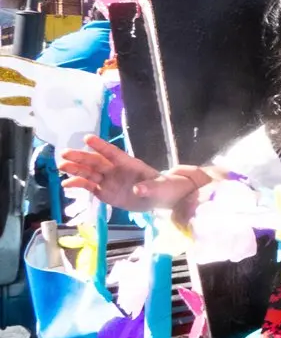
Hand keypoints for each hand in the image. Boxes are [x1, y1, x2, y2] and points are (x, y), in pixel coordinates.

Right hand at [59, 135, 209, 217]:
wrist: (159, 198)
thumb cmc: (162, 187)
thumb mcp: (160, 188)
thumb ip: (149, 188)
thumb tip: (137, 190)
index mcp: (129, 163)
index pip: (113, 152)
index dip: (101, 146)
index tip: (87, 138)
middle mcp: (115, 170)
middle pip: (96, 162)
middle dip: (81, 158)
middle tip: (64, 153)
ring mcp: (109, 180)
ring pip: (89, 173)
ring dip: (75, 169)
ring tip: (61, 167)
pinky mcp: (105, 192)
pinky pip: (89, 186)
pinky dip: (78, 184)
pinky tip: (66, 184)